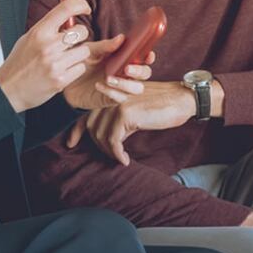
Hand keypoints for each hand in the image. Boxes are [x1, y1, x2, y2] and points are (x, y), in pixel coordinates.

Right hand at [0, 0, 93, 112]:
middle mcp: (48, 46)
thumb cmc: (18, 64)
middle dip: (80, 35)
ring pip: (85, 50)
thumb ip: (48, 28)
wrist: (8, 90)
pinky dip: (75, 69)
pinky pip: (81, 67)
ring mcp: (55, 63)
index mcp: (39, 32)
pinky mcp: (61, 79)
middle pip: (82, 31)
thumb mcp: (28, 39)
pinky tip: (63, 70)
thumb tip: (68, 16)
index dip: (80, 4)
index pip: (66, 8)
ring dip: (78, 54)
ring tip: (64, 59)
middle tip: (71, 42)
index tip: (85, 8)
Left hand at [62, 37, 154, 109]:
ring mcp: (121, 86)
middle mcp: (126, 73)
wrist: (66, 81)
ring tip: (109, 78)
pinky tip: (99, 85)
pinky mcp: (112, 99)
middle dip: (140, 71)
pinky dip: (111, 92)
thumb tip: (121, 38)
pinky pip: (121, 98)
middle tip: (127, 69)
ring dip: (126, 84)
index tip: (148, 55)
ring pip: (137, 89)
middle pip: (145, 74)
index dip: (149, 56)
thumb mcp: (90, 50)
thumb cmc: (81, 62)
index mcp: (124, 58)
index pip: (143, 57)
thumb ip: (105, 45)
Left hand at [66, 81, 195, 163]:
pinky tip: (124, 159)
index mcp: (111, 92)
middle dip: (97, 145)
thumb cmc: (162, 106)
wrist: (181, 99)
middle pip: (92, 126)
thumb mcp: (136, 110)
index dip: (76, 130)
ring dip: (109, 151)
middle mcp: (110, 94)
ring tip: (120, 157)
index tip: (71, 144)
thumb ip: (121, 118)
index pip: (87, 112)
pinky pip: (113, 140)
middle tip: (111, 155)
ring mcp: (116, 103)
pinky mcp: (125, 113)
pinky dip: (117, 153)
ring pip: (101, 135)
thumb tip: (111, 139)